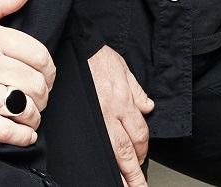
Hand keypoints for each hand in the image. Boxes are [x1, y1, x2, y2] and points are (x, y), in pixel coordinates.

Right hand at [0, 0, 55, 146]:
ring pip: (23, 106)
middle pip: (35, 82)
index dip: (48, 69)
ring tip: (29, 114)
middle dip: (43, 93)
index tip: (45, 76)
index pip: (38, 54)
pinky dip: (20, 136)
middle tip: (38, 98)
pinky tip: (23, 133)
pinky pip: (2, 130)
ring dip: (33, 114)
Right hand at [88, 44, 154, 186]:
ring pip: (112, 152)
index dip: (143, 150)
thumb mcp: (123, 68)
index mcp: (123, 101)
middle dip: (134, 174)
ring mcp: (96, 117)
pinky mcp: (82, 116)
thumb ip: (136, 90)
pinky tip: (101, 170)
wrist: (74, 47)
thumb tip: (147, 107)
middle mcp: (111, 113)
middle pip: (127, 150)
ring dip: (120, 173)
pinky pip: (93, 144)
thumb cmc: (96, 56)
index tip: (143, 161)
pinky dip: (100, 159)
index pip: (139, 134)